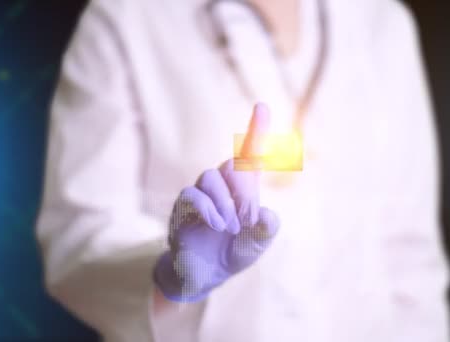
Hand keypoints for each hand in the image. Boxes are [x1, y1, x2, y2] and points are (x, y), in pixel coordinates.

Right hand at [154, 103, 279, 301]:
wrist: (204, 275)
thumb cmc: (233, 252)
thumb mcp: (257, 244)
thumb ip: (266, 230)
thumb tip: (266, 214)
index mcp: (243, 190)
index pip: (249, 155)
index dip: (256, 130)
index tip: (262, 106)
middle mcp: (221, 186)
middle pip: (233, 164)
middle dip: (243, 188)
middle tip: (249, 217)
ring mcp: (200, 195)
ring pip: (210, 177)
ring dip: (225, 202)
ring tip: (231, 227)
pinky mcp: (182, 207)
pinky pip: (191, 195)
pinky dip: (207, 209)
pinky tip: (217, 225)